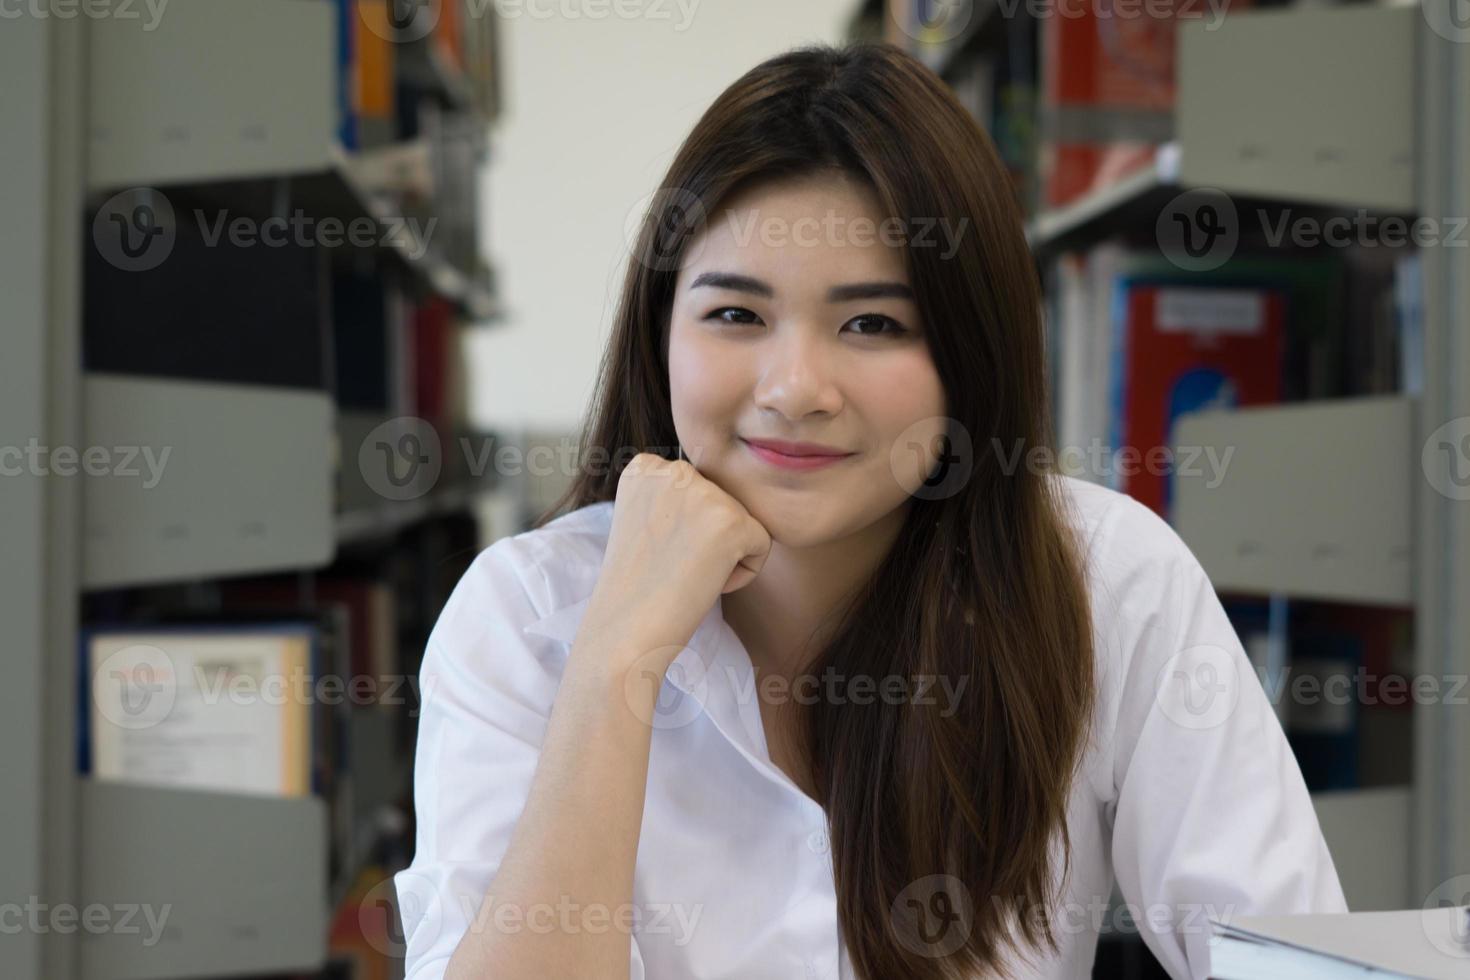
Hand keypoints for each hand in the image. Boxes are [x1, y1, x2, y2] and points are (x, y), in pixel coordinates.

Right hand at [574, 453, 770, 667]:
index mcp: (647, 466)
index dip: (684, 530)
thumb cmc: (636, 588)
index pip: (698, 490)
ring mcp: (704, 492)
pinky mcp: (732, 521)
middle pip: (723, 503)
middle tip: (669, 567)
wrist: (624, 632)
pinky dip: (741, 575)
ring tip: (683, 575)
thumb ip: (674, 497)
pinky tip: (703, 583)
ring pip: (743, 523)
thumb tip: (719, 497)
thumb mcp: (643, 521)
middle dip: (706, 540)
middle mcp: (675, 469)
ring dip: (723, 556)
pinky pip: (762, 546)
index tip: (655, 552)